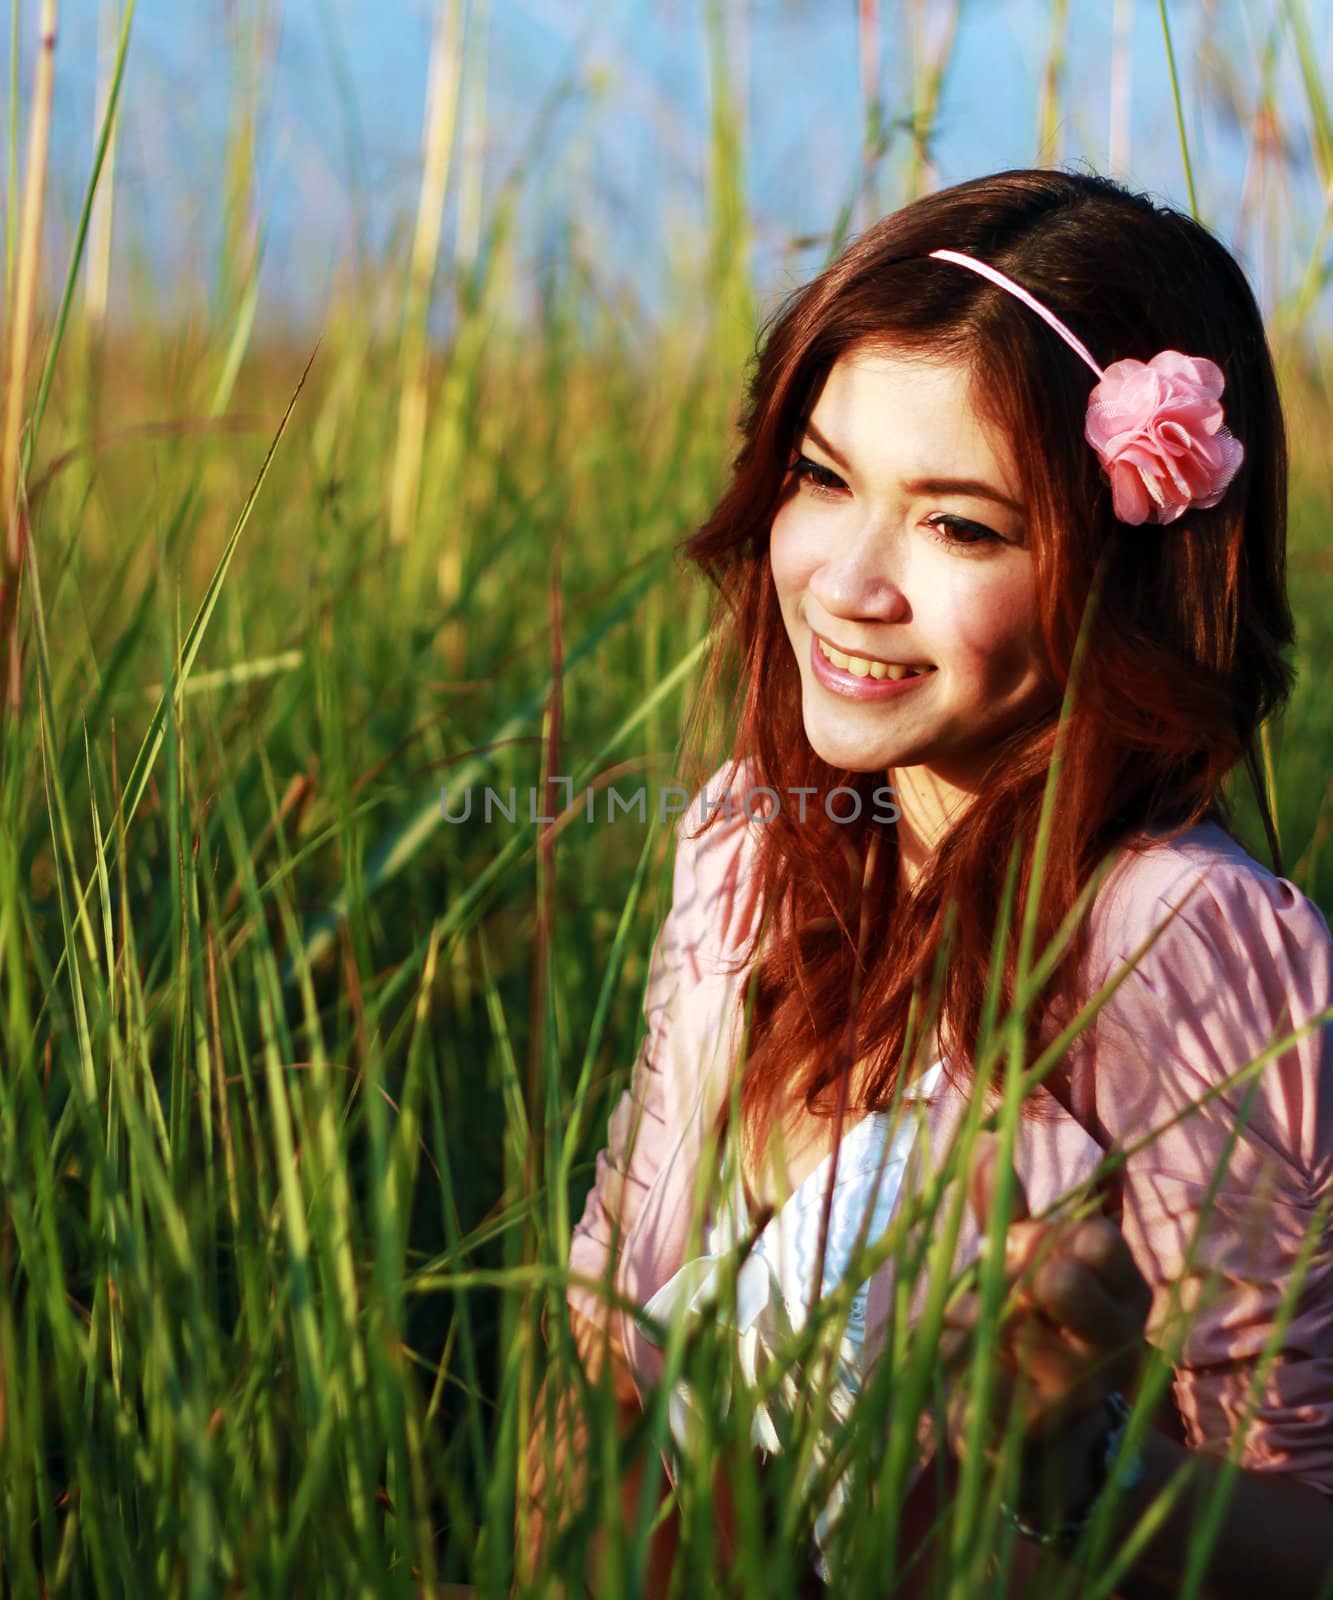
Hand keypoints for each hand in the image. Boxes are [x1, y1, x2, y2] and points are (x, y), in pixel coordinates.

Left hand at [939, 1131, 1152, 1522]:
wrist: (1044, 1448)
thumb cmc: (1034, 1331)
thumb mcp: (1028, 1265)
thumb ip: (1007, 1206)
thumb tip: (983, 1136)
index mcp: (1127, 1296)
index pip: (1096, 1238)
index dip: (1050, 1234)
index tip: (1031, 1244)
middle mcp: (1115, 1345)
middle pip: (1057, 1279)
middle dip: (1014, 1274)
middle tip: (1008, 1288)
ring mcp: (1077, 1393)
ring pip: (999, 1319)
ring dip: (969, 1313)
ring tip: (981, 1332)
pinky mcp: (1031, 1430)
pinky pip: (967, 1363)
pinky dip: (952, 1355)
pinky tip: (969, 1368)